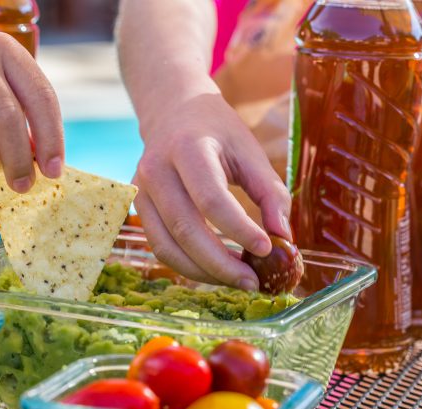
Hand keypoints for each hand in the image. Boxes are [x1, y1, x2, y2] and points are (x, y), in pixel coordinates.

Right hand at [133, 87, 292, 289]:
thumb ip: (270, 193)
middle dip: (220, 263)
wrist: (174, 113)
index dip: (239, 229)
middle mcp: (156, 170)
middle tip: (252, 282)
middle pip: (185, 229)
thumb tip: (283, 239)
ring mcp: (141, 191)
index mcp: (188, 148)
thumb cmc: (219, 133)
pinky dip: (188, 266)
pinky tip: (215, 271)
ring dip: (203, 272)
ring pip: (167, 246)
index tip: (267, 249)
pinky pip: (160, 247)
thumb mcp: (251, 152)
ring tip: (237, 281)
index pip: (211, 199)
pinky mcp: (138, 208)